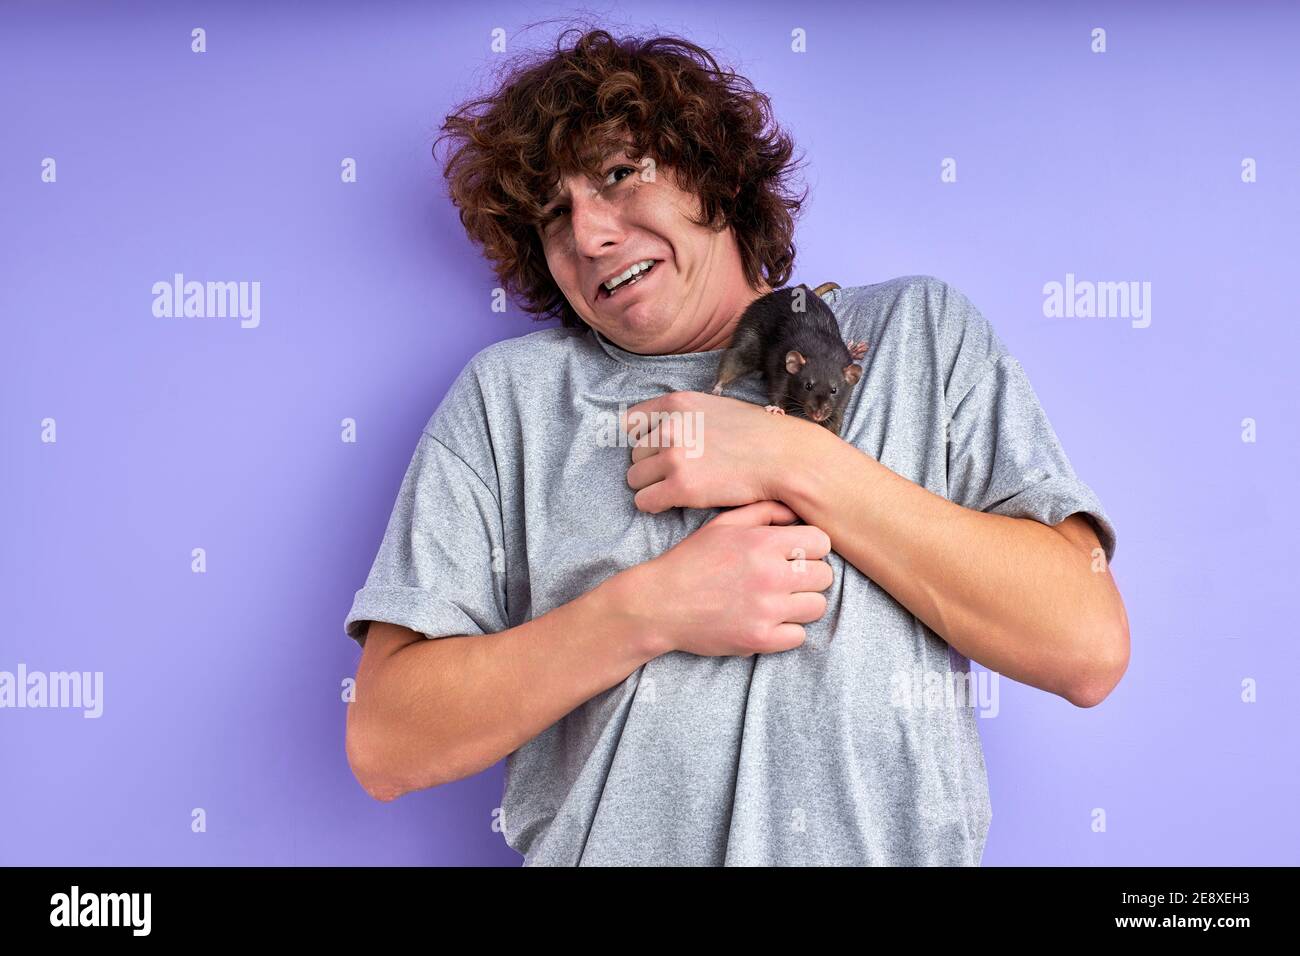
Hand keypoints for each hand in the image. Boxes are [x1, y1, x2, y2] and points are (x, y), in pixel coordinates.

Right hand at [608, 500, 832, 656]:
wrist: (659, 604)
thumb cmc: (691, 561)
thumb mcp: (723, 524)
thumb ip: (763, 512)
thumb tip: (796, 512)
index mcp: (763, 543)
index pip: (822, 542)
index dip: (812, 548)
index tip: (797, 555)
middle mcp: (770, 575)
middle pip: (825, 576)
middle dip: (809, 576)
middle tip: (787, 580)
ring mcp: (767, 610)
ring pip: (817, 607)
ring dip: (802, 604)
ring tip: (779, 601)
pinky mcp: (760, 639)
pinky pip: (799, 637)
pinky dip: (787, 631)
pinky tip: (768, 621)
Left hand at [622, 390, 811, 513]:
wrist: (784, 458)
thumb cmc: (756, 435)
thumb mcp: (714, 408)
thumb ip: (684, 415)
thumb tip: (659, 428)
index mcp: (677, 403)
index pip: (631, 422)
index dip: (644, 440)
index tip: (657, 451)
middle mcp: (670, 427)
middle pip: (635, 453)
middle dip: (651, 465)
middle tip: (678, 473)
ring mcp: (674, 457)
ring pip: (635, 478)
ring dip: (652, 486)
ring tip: (678, 488)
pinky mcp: (680, 487)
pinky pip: (644, 501)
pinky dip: (654, 505)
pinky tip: (673, 503)